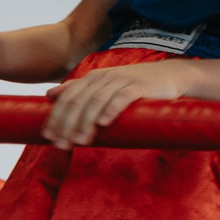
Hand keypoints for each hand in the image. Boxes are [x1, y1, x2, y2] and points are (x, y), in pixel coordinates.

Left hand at [40, 59, 197, 145]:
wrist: (171, 75)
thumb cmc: (136, 84)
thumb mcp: (105, 84)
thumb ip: (79, 88)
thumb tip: (50, 94)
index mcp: (92, 78)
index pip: (67, 98)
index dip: (56, 118)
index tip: (49, 138)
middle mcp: (104, 77)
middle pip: (79, 101)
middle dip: (67, 125)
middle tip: (62, 145)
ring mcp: (122, 80)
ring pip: (97, 101)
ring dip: (86, 122)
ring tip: (81, 141)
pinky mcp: (140, 86)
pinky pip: (122, 97)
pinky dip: (111, 109)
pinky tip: (104, 122)